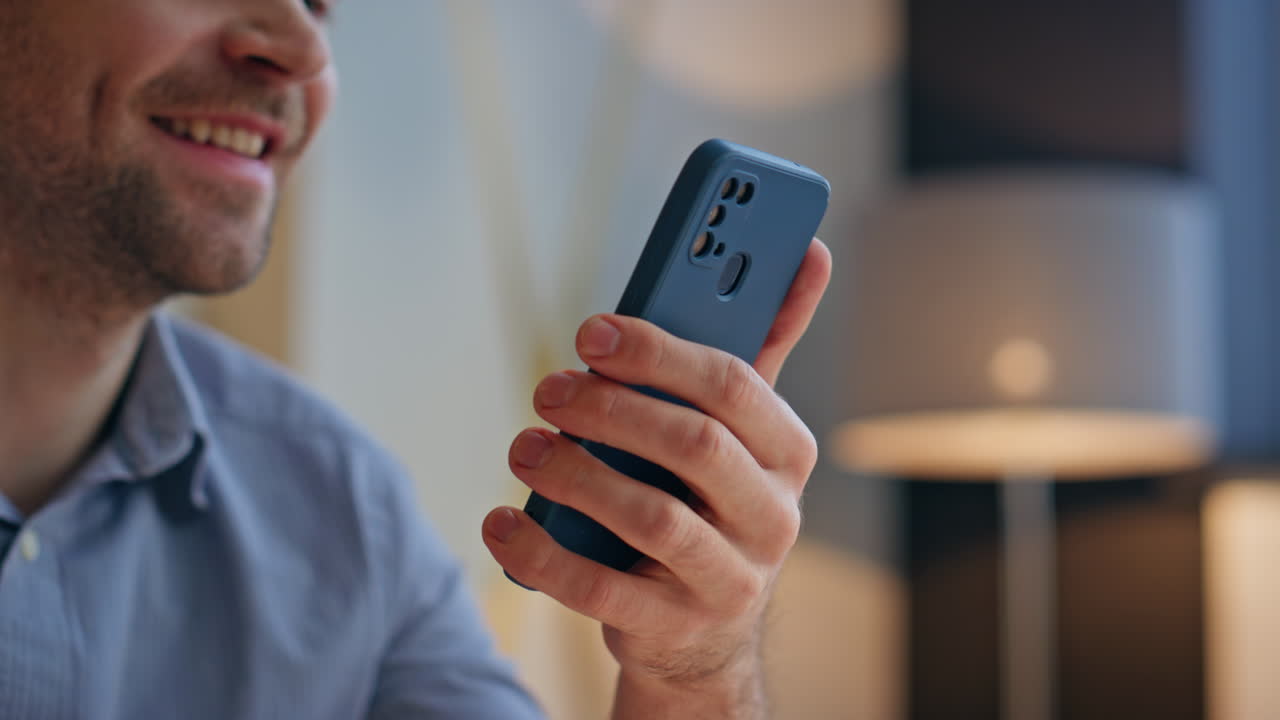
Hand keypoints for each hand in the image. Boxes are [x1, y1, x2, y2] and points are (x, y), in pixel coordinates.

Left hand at [483, 238, 831, 717]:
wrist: (701, 633)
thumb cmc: (710, 500)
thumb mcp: (738, 431)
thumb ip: (760, 346)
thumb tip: (810, 249)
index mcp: (788, 452)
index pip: (735, 386)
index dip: (658, 352)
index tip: (591, 331)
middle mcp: (775, 516)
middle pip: (695, 447)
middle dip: (611, 410)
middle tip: (548, 389)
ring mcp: (730, 579)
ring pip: (651, 518)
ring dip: (574, 475)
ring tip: (524, 448)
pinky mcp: (676, 627)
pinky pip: (602, 589)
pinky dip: (543, 552)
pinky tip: (502, 521)